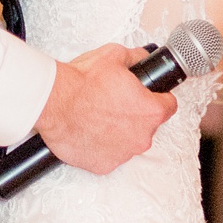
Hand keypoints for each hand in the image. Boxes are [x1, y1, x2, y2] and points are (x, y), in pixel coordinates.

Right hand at [33, 42, 175, 175]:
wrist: (53, 102)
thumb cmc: (82, 83)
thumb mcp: (114, 56)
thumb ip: (136, 57)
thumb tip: (143, 57)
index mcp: (150, 111)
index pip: (169, 106)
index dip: (158, 98)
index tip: (149, 96)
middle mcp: (141, 137)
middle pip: (147, 125)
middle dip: (135, 115)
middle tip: (114, 103)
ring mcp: (123, 154)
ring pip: (128, 141)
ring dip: (119, 132)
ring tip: (98, 117)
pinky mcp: (103, 165)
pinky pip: (109, 155)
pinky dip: (101, 146)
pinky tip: (90, 131)